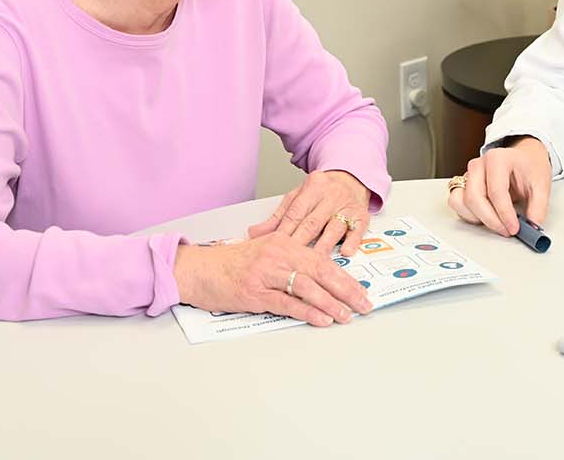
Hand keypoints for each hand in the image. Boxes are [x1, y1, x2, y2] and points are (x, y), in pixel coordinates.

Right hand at [174, 232, 372, 327]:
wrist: (198, 269)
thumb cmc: (231, 264)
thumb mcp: (265, 253)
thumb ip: (290, 261)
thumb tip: (320, 279)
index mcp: (284, 243)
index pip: (322, 260)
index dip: (345, 277)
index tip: (361, 291)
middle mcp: (278, 254)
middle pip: (321, 271)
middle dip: (347, 290)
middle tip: (364, 304)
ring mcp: (265, 273)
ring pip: (307, 287)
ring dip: (331, 303)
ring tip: (347, 315)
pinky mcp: (254, 292)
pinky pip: (286, 303)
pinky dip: (307, 311)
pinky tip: (321, 319)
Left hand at [246, 169, 371, 256]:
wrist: (351, 179)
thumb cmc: (321, 192)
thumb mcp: (298, 197)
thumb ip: (278, 217)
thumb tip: (254, 233)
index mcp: (313, 187)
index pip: (296, 213)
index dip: (285, 232)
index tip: (275, 249)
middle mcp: (331, 195)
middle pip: (313, 222)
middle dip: (300, 243)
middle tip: (290, 263)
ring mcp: (348, 205)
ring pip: (334, 228)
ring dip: (324, 247)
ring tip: (314, 265)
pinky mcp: (362, 215)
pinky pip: (358, 230)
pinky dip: (352, 242)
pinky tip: (346, 252)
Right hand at [447, 136, 550, 235]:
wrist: (523, 158)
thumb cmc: (529, 166)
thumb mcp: (541, 185)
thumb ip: (538, 207)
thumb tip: (532, 227)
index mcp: (498, 158)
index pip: (496, 191)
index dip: (504, 214)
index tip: (514, 228)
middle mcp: (479, 165)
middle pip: (474, 197)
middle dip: (490, 220)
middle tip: (507, 230)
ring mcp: (468, 174)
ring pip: (460, 201)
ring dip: (477, 218)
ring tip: (497, 223)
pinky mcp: (464, 185)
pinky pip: (457, 203)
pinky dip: (468, 215)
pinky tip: (485, 218)